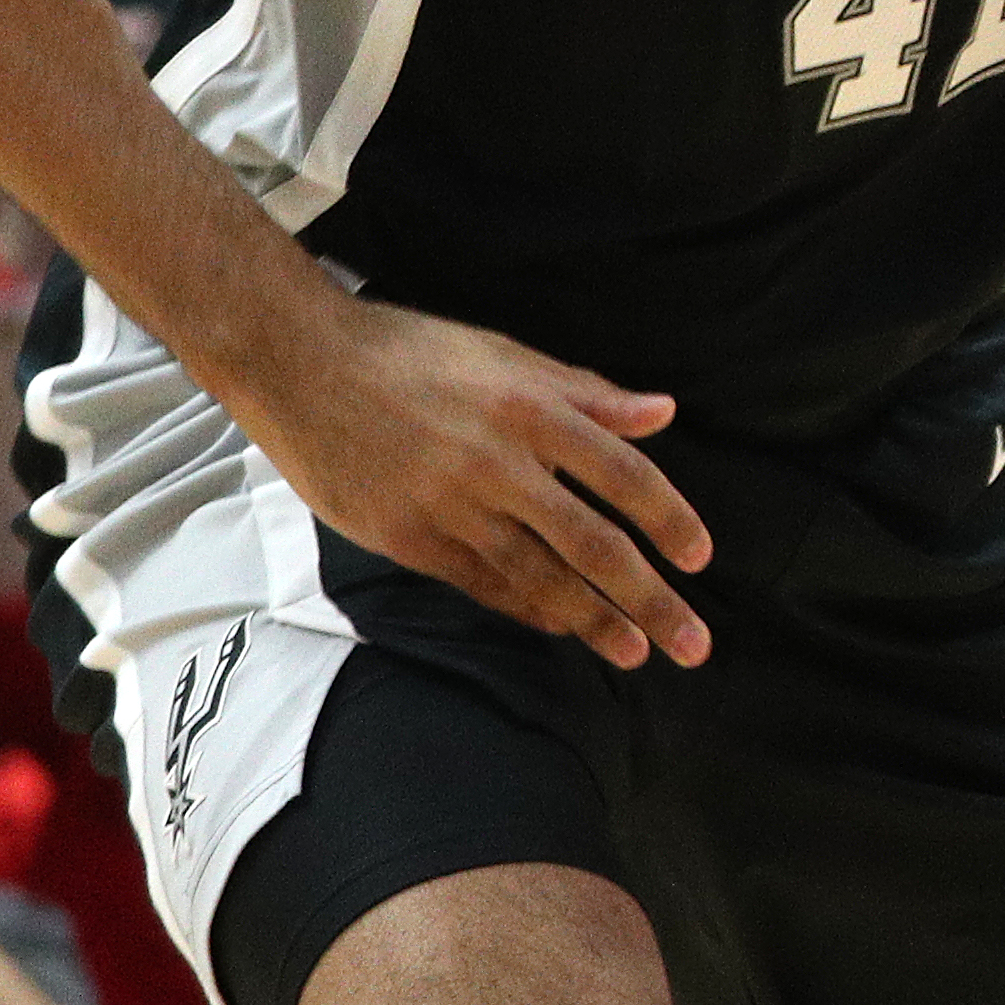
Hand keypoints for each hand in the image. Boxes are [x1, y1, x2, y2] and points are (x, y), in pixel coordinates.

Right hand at [234, 292, 710, 668]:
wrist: (303, 365)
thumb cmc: (412, 351)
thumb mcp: (506, 354)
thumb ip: (587, 392)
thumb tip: (662, 414)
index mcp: (532, 410)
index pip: (623, 475)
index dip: (668, 520)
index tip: (700, 560)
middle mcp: (499, 463)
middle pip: (592, 543)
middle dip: (648, 598)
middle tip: (693, 643)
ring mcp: (450, 507)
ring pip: (539, 577)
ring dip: (594, 621)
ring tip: (635, 653)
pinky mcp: (408, 538)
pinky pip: (483, 584)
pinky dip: (527, 609)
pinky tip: (562, 627)